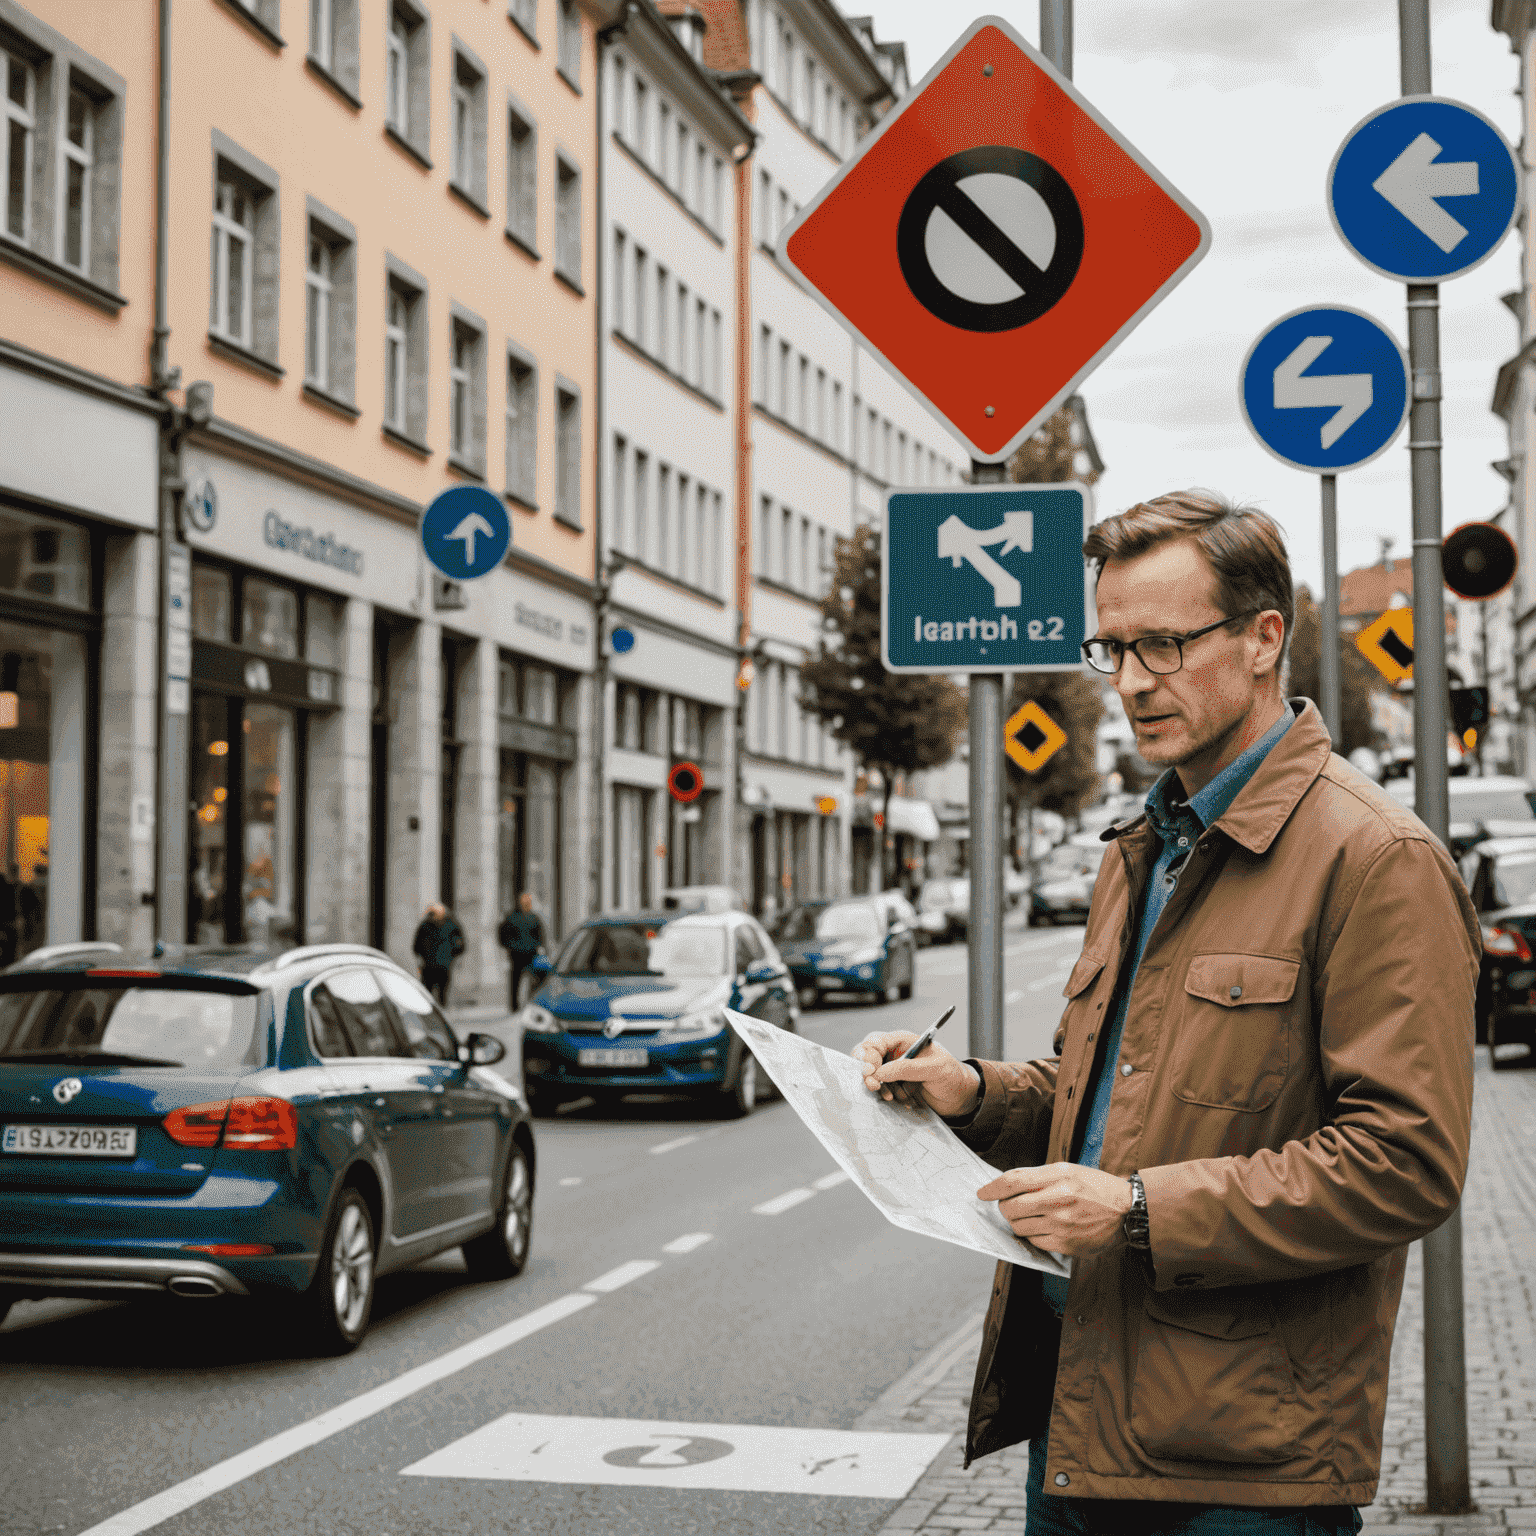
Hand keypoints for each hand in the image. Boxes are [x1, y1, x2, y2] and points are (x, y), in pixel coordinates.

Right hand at [853, 1032, 979, 1116]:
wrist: (960, 1097)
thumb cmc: (952, 1076)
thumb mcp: (935, 1069)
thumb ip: (907, 1069)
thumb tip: (880, 1072)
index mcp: (903, 1041)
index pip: (876, 1042)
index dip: (869, 1056)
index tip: (871, 1072)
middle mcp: (895, 1054)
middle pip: (867, 1057)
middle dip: (867, 1073)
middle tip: (874, 1085)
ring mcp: (894, 1071)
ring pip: (872, 1076)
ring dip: (880, 1088)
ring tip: (895, 1096)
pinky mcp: (896, 1086)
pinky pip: (882, 1090)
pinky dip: (887, 1096)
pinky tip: (902, 1100)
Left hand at [977, 1163, 1133, 1256]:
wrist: (1126, 1210)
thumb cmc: (1094, 1187)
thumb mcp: (1067, 1170)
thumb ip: (1037, 1177)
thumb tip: (1007, 1186)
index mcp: (1057, 1176)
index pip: (1013, 1181)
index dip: (992, 1188)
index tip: (982, 1193)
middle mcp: (1058, 1200)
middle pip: (1010, 1207)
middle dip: (1004, 1208)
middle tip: (1010, 1206)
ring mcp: (1061, 1225)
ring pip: (1019, 1227)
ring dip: (1018, 1222)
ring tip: (1032, 1216)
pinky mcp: (1066, 1245)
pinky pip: (1034, 1242)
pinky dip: (1033, 1235)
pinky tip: (1045, 1227)